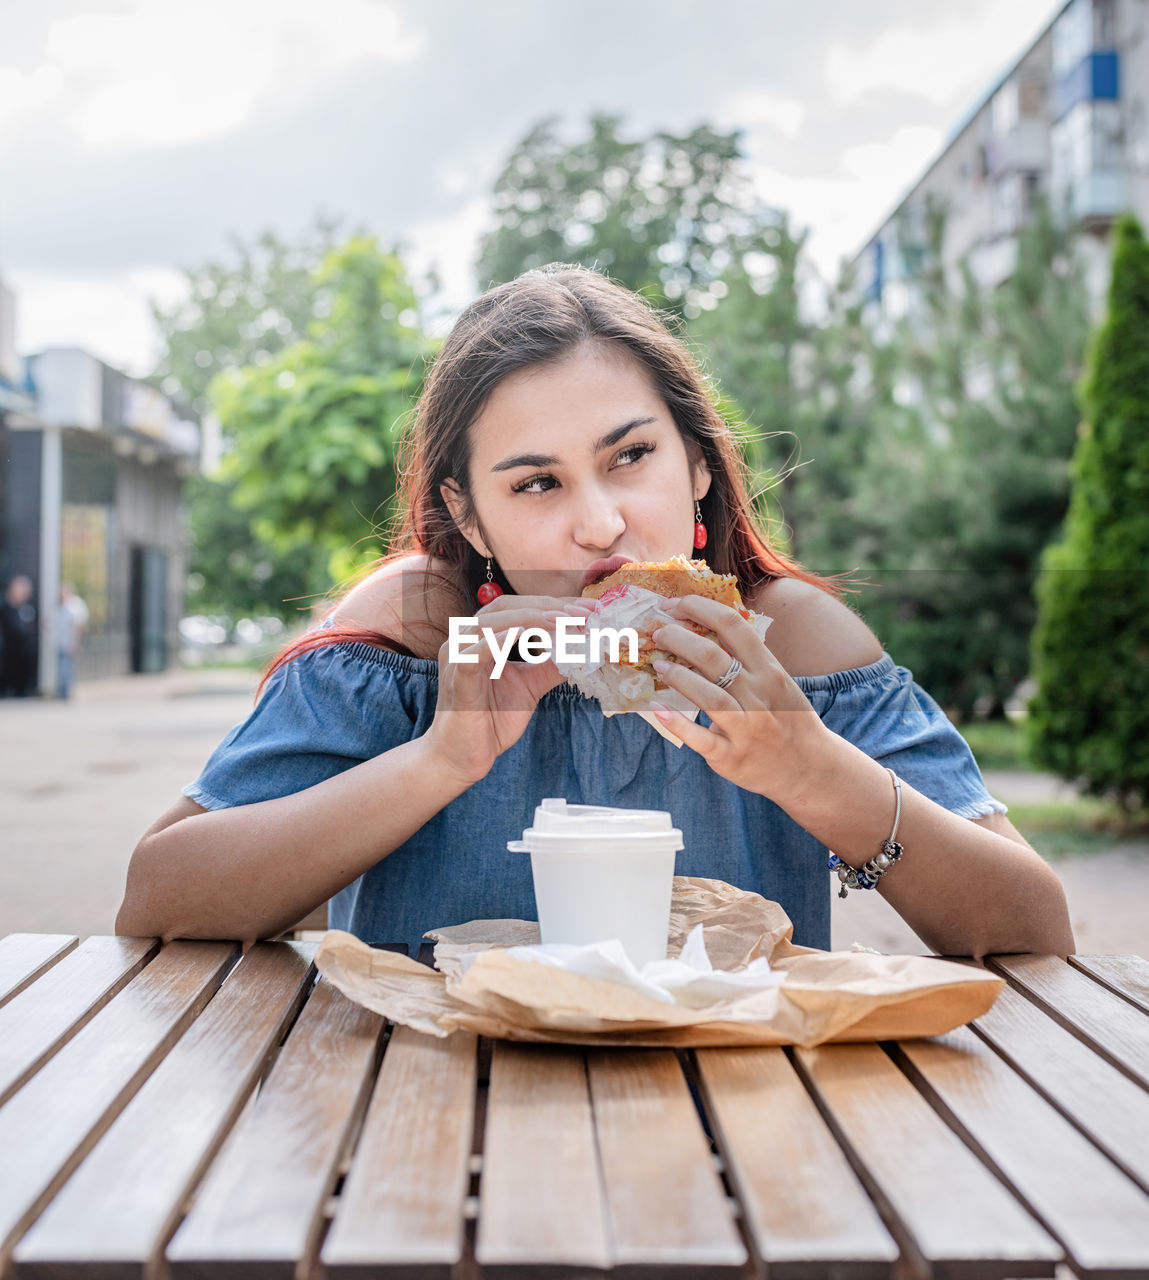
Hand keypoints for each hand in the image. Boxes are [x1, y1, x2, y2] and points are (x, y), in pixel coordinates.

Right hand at [423, 595, 593, 786]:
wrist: (461, 757)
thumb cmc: (490, 720)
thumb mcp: (530, 687)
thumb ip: (552, 666)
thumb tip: (583, 648)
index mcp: (483, 637)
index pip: (519, 607)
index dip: (555, 604)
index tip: (590, 608)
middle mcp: (466, 640)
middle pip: (506, 607)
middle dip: (547, 606)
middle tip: (583, 612)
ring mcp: (457, 658)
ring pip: (490, 624)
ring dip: (528, 619)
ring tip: (562, 621)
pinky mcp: (456, 681)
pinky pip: (473, 656)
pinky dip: (495, 643)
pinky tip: (519, 635)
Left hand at [646, 595, 830, 801]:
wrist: (810, 768)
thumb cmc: (786, 718)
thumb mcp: (776, 681)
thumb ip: (746, 659)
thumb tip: (702, 628)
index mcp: (769, 670)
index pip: (733, 626)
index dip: (699, 608)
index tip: (673, 604)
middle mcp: (759, 696)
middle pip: (714, 657)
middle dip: (680, 638)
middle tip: (658, 632)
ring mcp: (747, 728)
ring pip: (710, 696)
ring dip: (679, 677)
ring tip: (658, 665)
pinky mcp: (732, 757)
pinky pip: (701, 739)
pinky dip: (677, 724)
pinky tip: (657, 709)